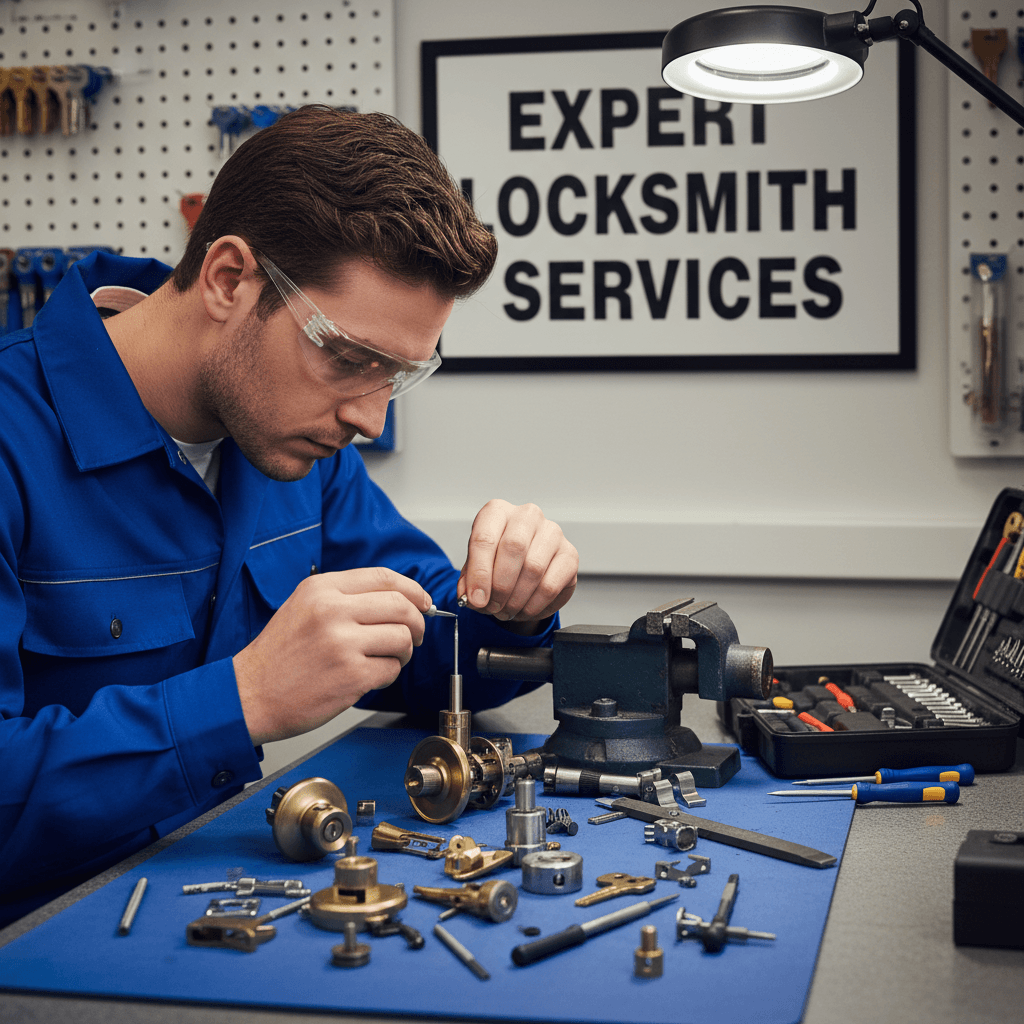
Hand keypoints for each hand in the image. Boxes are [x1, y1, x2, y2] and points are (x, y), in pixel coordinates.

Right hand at [233, 567, 430, 745]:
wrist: (250, 695)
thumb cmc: (279, 656)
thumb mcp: (304, 607)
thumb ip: (346, 598)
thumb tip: (399, 598)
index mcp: (322, 589)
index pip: (384, 577)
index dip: (413, 590)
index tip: (423, 602)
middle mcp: (332, 611)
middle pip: (401, 606)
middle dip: (416, 622)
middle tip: (413, 635)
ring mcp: (342, 644)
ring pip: (402, 638)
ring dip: (403, 652)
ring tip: (386, 660)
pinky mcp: (351, 676)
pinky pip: (391, 669)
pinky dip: (388, 675)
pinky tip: (368, 678)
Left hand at [459, 500, 577, 629]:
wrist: (524, 568)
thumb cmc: (497, 562)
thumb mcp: (475, 570)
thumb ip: (470, 583)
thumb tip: (472, 598)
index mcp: (497, 512)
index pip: (485, 538)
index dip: (479, 573)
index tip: (477, 599)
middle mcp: (526, 515)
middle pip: (513, 547)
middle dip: (500, 586)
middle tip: (493, 607)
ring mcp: (552, 532)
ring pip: (534, 568)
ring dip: (516, 599)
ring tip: (507, 610)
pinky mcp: (570, 554)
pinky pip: (551, 585)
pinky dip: (534, 605)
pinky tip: (524, 609)